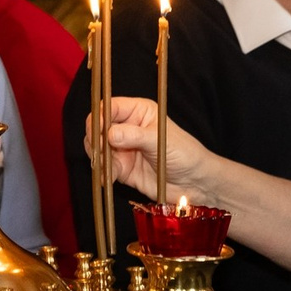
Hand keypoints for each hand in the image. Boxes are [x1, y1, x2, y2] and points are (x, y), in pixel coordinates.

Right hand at [98, 98, 220, 204]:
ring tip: (106, 166)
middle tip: (101, 151)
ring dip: (98, 157)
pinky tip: (107, 179)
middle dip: (96, 139)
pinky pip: (106, 168)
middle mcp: (127, 128)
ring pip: (98, 148)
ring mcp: (123, 149)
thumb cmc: (185, 153)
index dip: (100, 117)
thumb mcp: (160, 140)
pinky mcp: (123, 169)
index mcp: (138, 111)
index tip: (98, 131)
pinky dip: (103, 173)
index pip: (110, 107)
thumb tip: (110, 134)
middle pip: (99, 127)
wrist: (194, 183)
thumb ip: (134, 135)